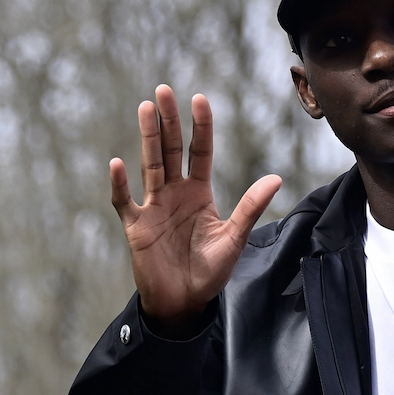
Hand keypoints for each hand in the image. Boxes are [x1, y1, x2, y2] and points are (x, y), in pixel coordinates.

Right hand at [110, 85, 281, 336]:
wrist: (185, 304)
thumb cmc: (210, 273)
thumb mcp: (234, 239)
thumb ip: (250, 208)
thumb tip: (276, 178)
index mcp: (199, 193)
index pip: (200, 152)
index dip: (200, 127)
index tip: (200, 99)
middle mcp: (174, 194)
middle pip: (170, 150)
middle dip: (168, 121)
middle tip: (164, 91)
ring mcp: (153, 208)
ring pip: (149, 166)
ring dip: (147, 138)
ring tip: (146, 108)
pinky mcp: (136, 227)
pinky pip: (124, 202)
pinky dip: (120, 185)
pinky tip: (117, 164)